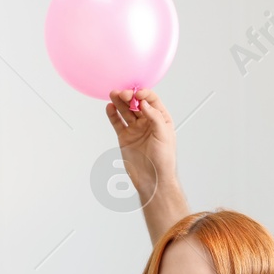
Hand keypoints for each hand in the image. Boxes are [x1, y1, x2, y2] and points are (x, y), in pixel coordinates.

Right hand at [106, 87, 176, 204]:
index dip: (144, 94)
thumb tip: (144, 103)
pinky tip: (109, 107)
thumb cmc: (163, 159)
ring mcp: (135, 129)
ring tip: (113, 94)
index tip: (137, 93)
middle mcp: (147, 122)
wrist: (153, 179)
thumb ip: (154, 117)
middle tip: (123, 93)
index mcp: (161, 119)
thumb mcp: (164, 135)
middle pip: (136, 104)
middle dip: (129, 96)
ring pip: (126, 111)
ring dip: (119, 102)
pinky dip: (112, 114)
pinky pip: (117, 123)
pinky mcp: (124, 137)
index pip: (151, 101)